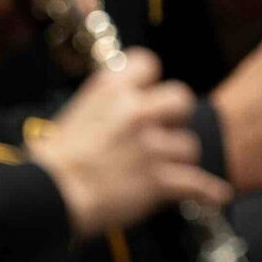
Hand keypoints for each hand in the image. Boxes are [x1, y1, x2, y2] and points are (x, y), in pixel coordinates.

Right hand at [28, 46, 219, 234]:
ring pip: (188, 145)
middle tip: (163, 132)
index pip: (148, 63)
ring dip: (179, 159)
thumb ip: (103, 109)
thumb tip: (116, 113)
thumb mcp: (71, 117)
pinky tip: (216, 194)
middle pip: (181, 99)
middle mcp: (136, 111)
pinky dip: (208, 192)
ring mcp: (151, 145)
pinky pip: (198, 183)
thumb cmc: (48, 165)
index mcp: (110, 90)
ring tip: (165, 170)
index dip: (150, 81)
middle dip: (175, 117)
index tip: (148, 93)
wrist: (44, 198)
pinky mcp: (160, 179)